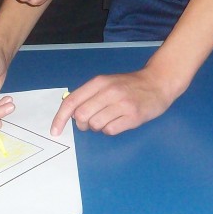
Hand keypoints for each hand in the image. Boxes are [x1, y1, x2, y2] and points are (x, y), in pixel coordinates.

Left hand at [51, 67, 177, 136]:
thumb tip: (70, 113)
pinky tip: (118, 122)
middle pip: (81, 116)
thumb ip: (89, 95)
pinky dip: (110, 130)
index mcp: (99, 82)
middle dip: (82, 124)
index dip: (60, 118)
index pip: (72, 101)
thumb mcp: (107, 83)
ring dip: (98, 127)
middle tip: (91, 122)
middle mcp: (109, 92)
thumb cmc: (129, 85)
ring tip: (109, 119)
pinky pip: (110, 131)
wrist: (158, 83)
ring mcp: (122, 104)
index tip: (55, 131)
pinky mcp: (133, 116)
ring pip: (95, 125)